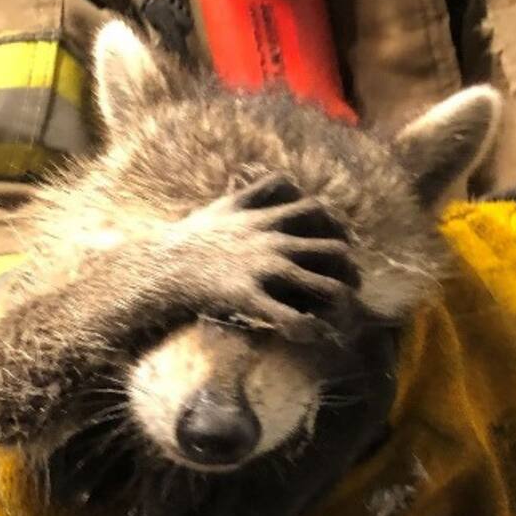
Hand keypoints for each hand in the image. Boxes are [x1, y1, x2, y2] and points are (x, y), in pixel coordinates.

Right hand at [167, 174, 362, 341]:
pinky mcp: (249, 297)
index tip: (341, 241)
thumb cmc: (193, 236)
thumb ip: (253, 193)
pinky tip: (311, 335)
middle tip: (353, 283)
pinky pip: (289, 318)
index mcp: (267, 219)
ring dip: (339, 299)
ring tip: (344, 313)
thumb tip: (275, 181)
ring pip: (321, 284)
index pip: (316, 210)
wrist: (163, 263)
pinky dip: (307, 329)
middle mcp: (272, 241)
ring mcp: (263, 270)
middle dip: (348, 267)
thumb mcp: (225, 205)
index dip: (335, 225)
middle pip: (332, 248)